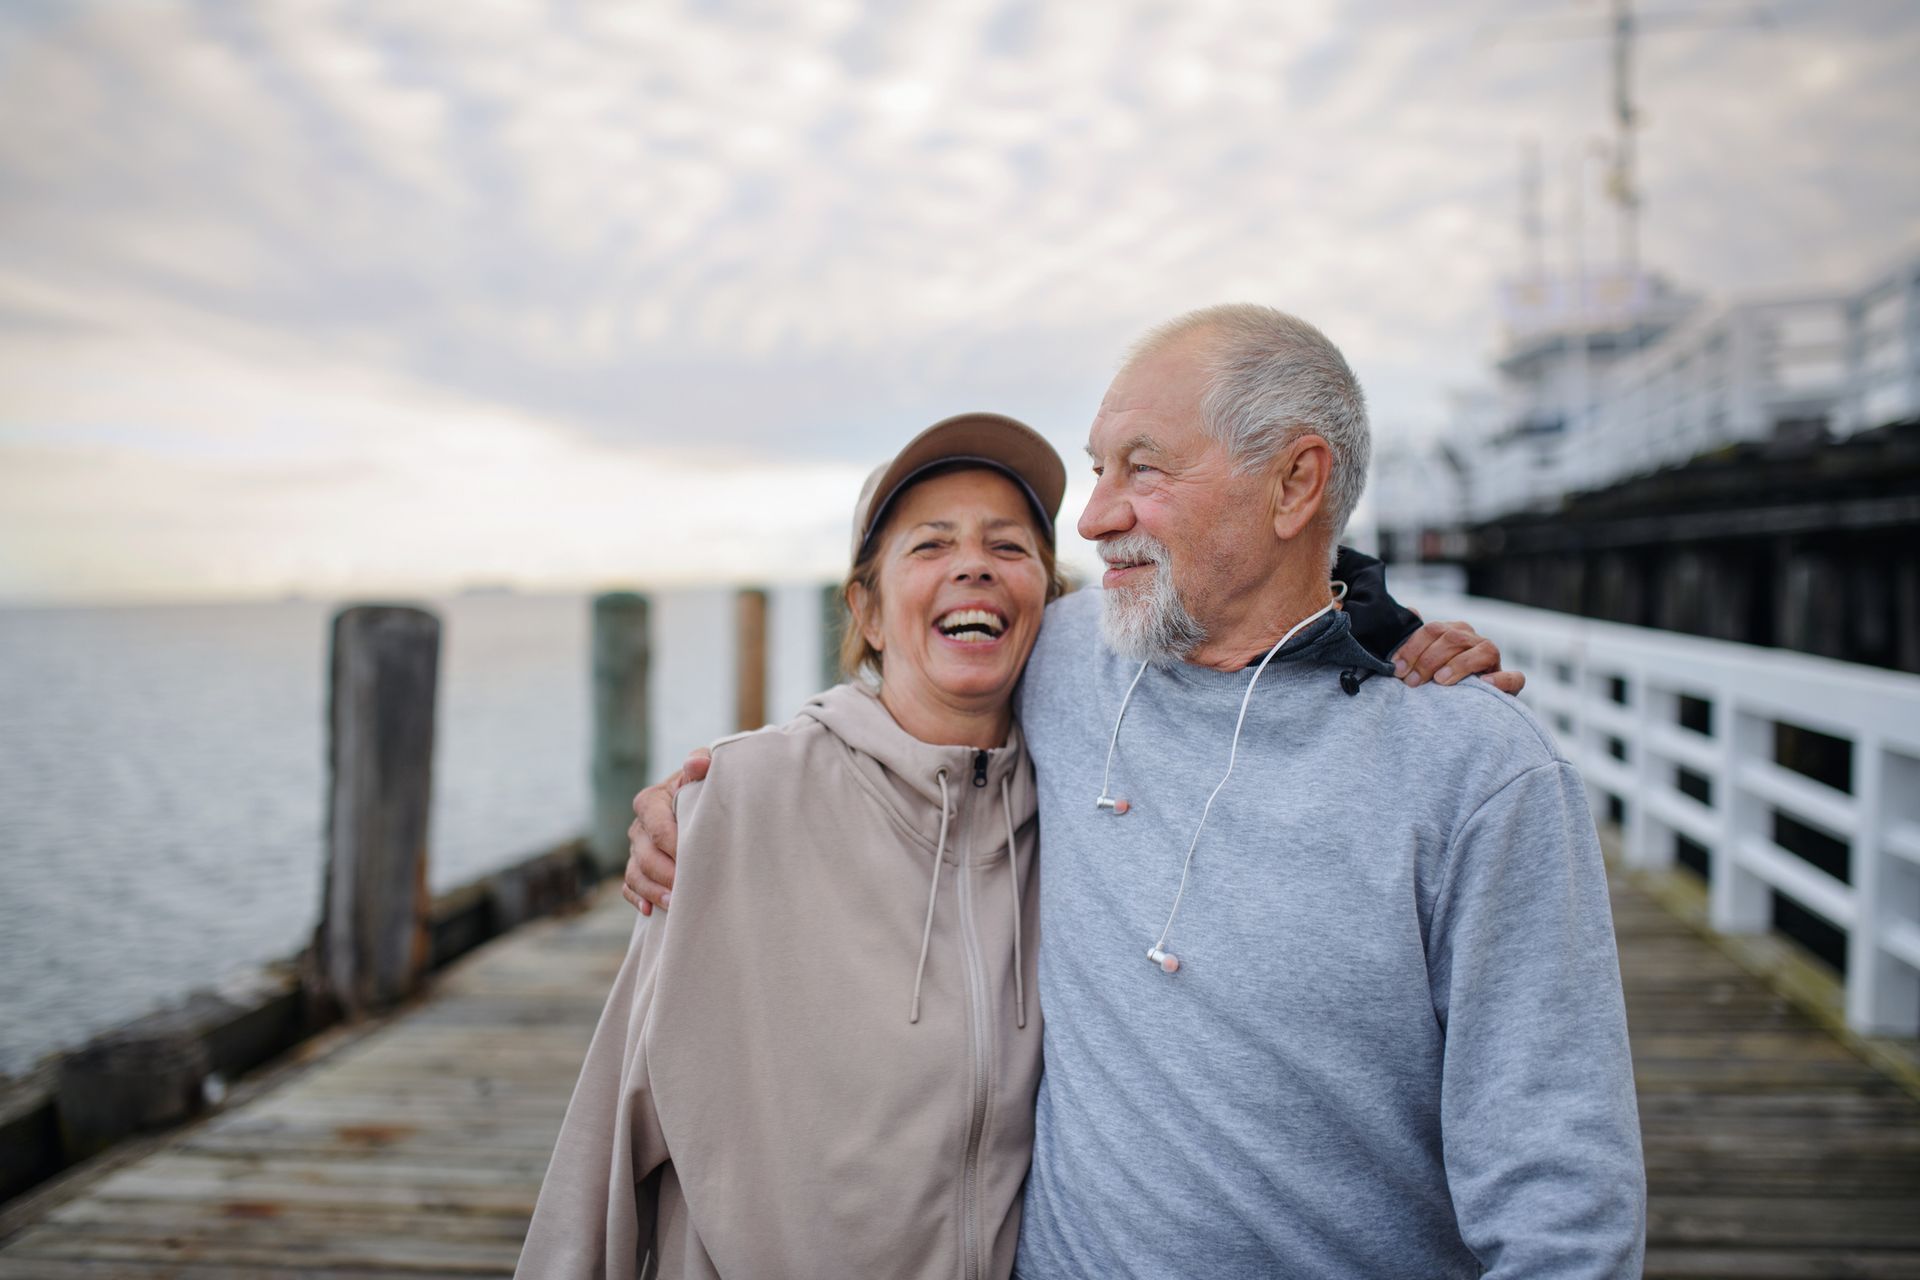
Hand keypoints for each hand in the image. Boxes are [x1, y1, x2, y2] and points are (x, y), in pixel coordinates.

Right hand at [622, 747, 711, 914]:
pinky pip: (629, 886)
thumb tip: (696, 763)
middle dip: (666, 874)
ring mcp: (636, 849)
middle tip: (689, 890)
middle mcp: (639, 826)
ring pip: (635, 874)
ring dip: (653, 891)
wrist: (704, 801)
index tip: (699, 860)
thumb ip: (702, 762)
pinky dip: (638, 899)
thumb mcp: (706, 769)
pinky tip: (651, 911)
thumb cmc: (707, 785)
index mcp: (651, 801)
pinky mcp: (637, 868)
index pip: (659, 828)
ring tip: (675, 905)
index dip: (676, 846)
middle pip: (646, 856)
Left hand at [1392, 620, 1525, 695]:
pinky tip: (1484, 683)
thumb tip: (1411, 609)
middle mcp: (1474, 640)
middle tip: (1412, 682)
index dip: (1412, 648)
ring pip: (1483, 652)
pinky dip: (1501, 680)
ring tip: (1440, 681)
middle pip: (1453, 639)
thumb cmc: (1438, 679)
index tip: (1397, 669)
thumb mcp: (1423, 659)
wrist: (1466, 703)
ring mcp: (1493, 659)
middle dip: (1428, 660)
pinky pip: (1513, 677)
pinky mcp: (1509, 681)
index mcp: (1454, 632)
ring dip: (1459, 665)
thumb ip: (1416, 638)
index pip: (1433, 630)